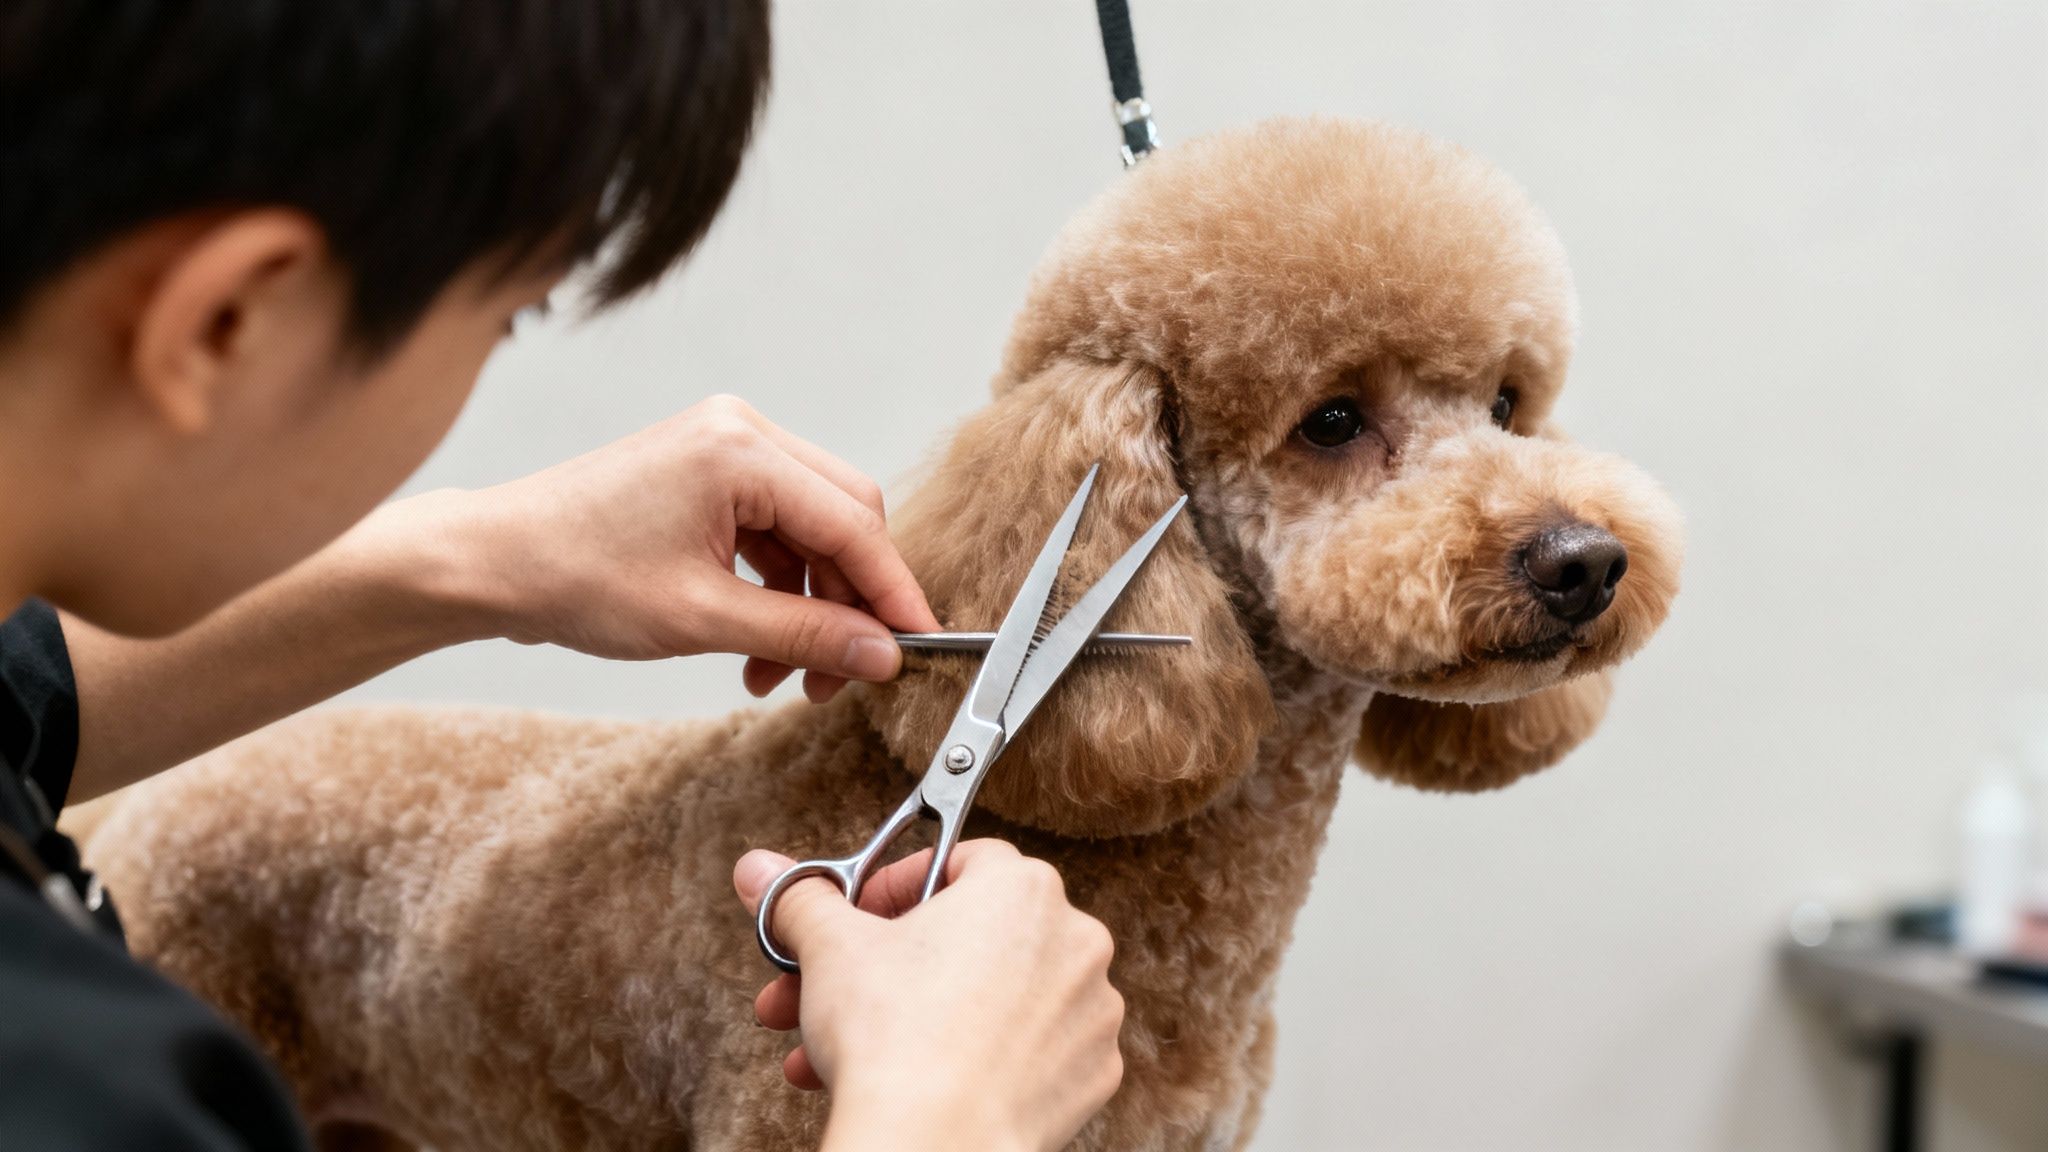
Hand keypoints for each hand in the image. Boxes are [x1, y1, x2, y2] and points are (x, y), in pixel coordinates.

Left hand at [396, 395, 940, 700]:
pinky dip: (778, 589)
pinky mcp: (707, 474)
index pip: (853, 524)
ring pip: (811, 531)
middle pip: (843, 519)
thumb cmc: (574, 577)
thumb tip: (881, 653)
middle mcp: (740, 432)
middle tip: (842, 675)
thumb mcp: (701, 618)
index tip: (920, 646)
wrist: (491, 563)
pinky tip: (756, 644)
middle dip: (850, 602)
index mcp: (741, 450)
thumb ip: (804, 633)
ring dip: (811, 604)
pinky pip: (775, 531)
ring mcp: (723, 449)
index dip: (893, 593)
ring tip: (779, 673)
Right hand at [733, 842, 1124, 1151]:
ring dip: (917, 1015)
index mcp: (1022, 889)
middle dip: (884, 966)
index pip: (959, 860)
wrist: (934, 1143)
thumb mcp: (829, 948)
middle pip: (968, 937)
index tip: (854, 920)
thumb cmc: (892, 1035)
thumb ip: (801, 899)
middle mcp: (1073, 939)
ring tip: (837, 1051)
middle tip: (825, 991)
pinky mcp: (1091, 1074)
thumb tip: (759, 870)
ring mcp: (1091, 1011)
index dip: (894, 887)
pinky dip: (978, 1059)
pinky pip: (1026, 1051)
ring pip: (991, 998)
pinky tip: (913, 1080)